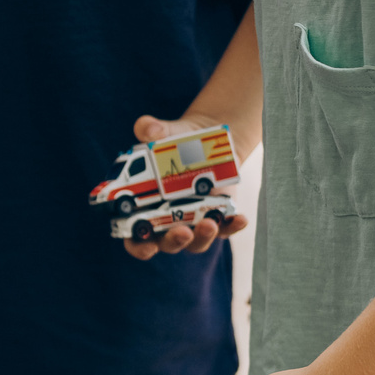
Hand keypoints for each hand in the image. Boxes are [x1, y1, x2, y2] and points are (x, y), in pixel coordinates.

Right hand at [122, 110, 249, 260]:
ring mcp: (193, 222)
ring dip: (203, 237)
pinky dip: (232, 226)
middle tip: (183, 232)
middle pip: (168, 244)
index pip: (135, 239)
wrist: (205, 140)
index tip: (148, 245)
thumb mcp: (163, 133)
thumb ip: (150, 130)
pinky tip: (240, 218)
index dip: (139, 246)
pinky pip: (225, 228)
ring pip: (197, 242)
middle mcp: (166, 221)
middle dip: (175, 241)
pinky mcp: (216, 216)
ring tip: (210, 222)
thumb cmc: (174, 142)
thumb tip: (147, 129)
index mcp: (143, 209)